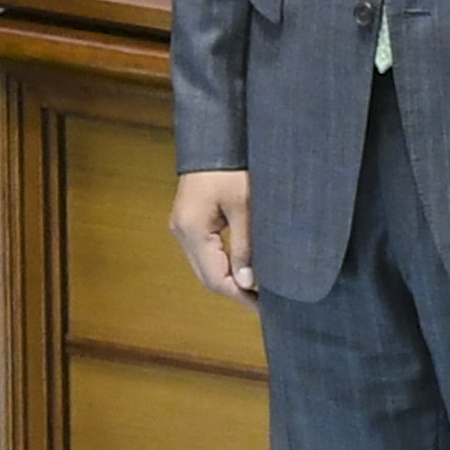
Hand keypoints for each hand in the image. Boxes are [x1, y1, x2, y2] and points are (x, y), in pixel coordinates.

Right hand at [170, 171, 256, 300]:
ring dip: (231, 281)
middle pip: (208, 277)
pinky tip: (247, 270)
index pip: (216, 278)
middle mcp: (181, 233)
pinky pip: (206, 254)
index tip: (266, 308)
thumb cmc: (232, 169)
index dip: (241, 296)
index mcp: (192, 230)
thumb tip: (249, 281)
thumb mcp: (246, 207)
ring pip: (206, 267)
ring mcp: (183, 228)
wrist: (214, 141)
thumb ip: (246, 245)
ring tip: (262, 291)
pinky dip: (225, 266)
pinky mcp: (190, 223)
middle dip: (237, 292)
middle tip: (268, 304)